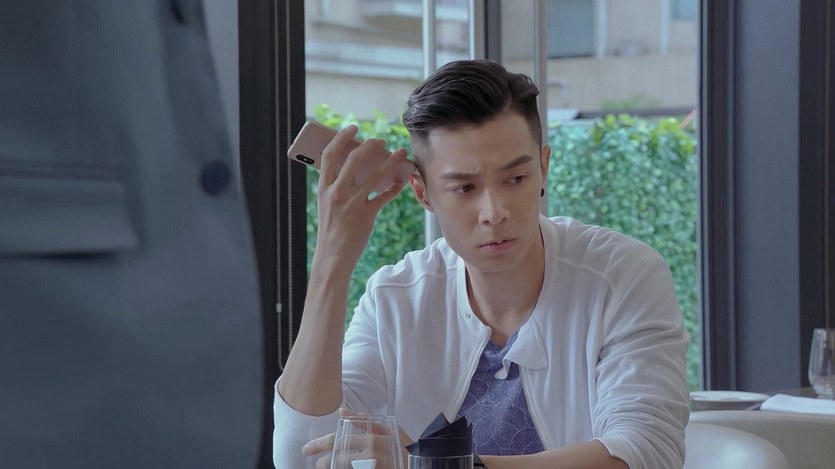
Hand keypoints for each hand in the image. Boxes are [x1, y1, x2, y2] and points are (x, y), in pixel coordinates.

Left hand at [303, 408, 412, 468]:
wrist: (419, 463)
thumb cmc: (402, 444)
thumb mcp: (387, 427)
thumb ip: (363, 419)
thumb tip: (341, 412)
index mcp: (371, 438)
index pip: (338, 441)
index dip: (319, 445)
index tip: (306, 450)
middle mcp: (370, 455)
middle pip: (337, 460)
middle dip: (322, 463)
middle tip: (316, 465)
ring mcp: (372, 468)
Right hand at [313, 125, 408, 272]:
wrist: (332, 257)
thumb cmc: (331, 229)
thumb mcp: (326, 204)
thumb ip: (336, 186)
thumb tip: (355, 167)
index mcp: (323, 188)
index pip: (330, 155)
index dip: (341, 137)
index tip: (353, 128)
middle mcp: (337, 192)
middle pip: (356, 158)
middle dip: (371, 145)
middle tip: (382, 141)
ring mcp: (352, 203)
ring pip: (376, 174)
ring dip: (392, 162)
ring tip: (401, 154)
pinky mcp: (366, 215)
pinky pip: (384, 196)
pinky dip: (394, 188)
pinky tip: (399, 184)